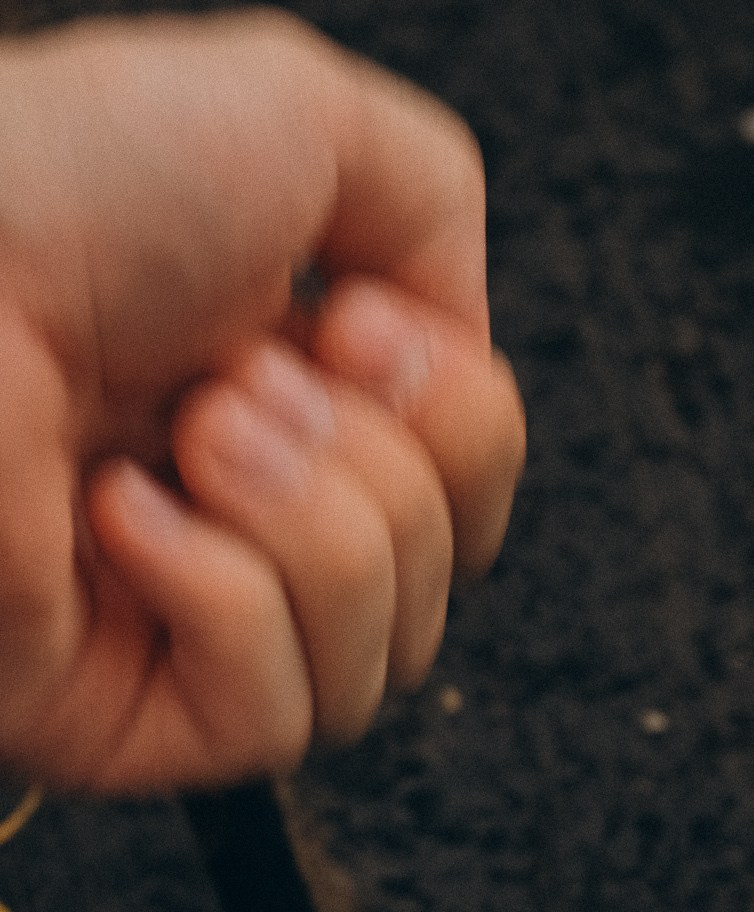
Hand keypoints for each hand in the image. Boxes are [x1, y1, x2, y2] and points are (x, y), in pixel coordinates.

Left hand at [0, 11, 526, 792]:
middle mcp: (238, 516)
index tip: (351, 325)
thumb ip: (432, 201)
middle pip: (447, 572)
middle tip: (236, 384)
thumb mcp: (298, 113)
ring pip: (382, 663)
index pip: (472, 482)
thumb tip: (458, 343)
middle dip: (373, 464)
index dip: (453, 411)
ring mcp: (178, 623)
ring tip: (187, 442)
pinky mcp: (123, 714)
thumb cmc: (44, 181)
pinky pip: (278, 719)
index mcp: (286, 397)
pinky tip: (121, 521)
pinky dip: (224, 605)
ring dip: (309, 529)